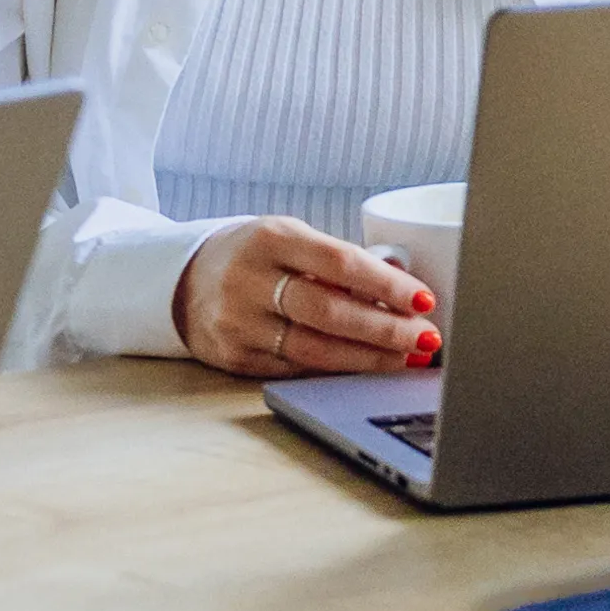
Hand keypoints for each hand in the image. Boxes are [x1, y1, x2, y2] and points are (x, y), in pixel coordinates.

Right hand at [173, 218, 440, 380]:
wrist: (183, 280)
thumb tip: (403, 292)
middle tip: (426, 338)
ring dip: (370, 358)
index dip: (388, 285)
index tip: (424, 300)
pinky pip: (296, 371)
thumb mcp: (290, 239)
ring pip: (315, 350)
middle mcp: (248, 281)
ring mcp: (238, 324)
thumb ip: (339, 262)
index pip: (341, 263)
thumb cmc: (256, 257)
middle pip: (330, 312)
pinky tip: (368, 369)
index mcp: (270, 238)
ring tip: (408, 358)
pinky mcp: (235, 359)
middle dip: (386, 329)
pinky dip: (338, 372)